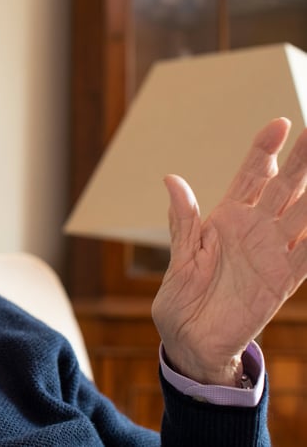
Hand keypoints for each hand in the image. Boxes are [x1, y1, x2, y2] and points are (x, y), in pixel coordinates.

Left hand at [152, 118, 306, 385]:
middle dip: (301, 160)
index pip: (250, 177)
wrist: (190, 341)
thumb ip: (184, 219)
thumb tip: (172, 179)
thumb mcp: (181, 255)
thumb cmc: (181, 299)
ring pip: (304, 213)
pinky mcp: (283, 280)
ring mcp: (272, 253)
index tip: (279, 124)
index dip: (264, 151)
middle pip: (284, 187)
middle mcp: (254, 231)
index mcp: (225, 220)